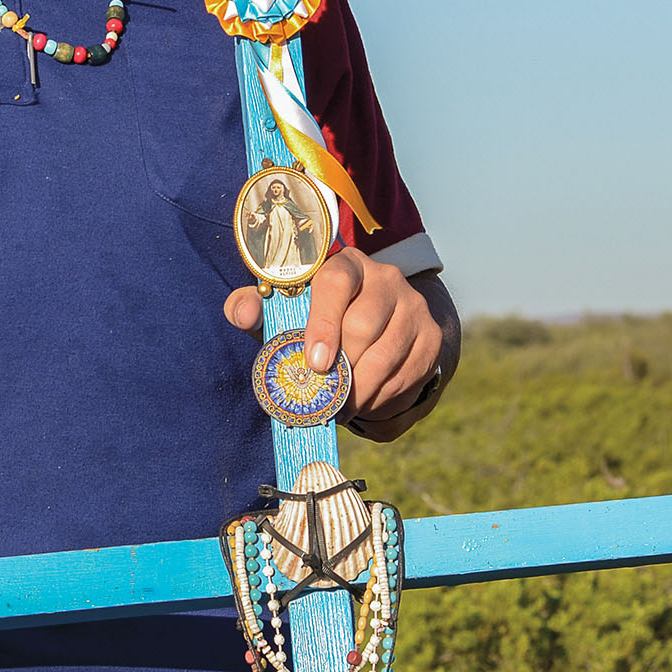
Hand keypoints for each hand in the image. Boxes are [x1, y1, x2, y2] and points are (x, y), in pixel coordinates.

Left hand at [225, 250, 455, 440]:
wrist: (379, 323)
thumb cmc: (318, 319)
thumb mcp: (285, 310)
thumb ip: (255, 308)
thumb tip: (241, 313)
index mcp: (346, 264)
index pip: (336, 281)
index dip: (323, 323)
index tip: (315, 363)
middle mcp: (386, 278)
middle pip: (362, 326)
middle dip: (339, 370)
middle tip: (322, 396)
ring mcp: (414, 307)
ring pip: (386, 357)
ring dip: (358, 391)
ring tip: (339, 406)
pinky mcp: (431, 338)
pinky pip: (406, 377)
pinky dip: (380, 399)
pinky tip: (364, 402)